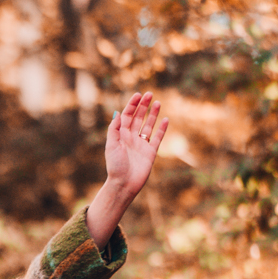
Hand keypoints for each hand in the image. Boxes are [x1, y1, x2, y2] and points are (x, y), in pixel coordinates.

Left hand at [86, 91, 168, 243]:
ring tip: (158, 102)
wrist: (124, 184)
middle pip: (138, 118)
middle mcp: (131, 138)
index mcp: (121, 136)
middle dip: (143, 106)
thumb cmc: (115, 166)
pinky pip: (157, 138)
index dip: (132, 105)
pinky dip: (162, 129)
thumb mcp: (111, 146)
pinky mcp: (150, 152)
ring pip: (148, 125)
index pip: (127, 116)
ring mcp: (141, 145)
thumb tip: (118, 113)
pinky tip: (166, 119)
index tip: (138, 95)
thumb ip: (115, 130)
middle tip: (149, 94)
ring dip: (152, 114)